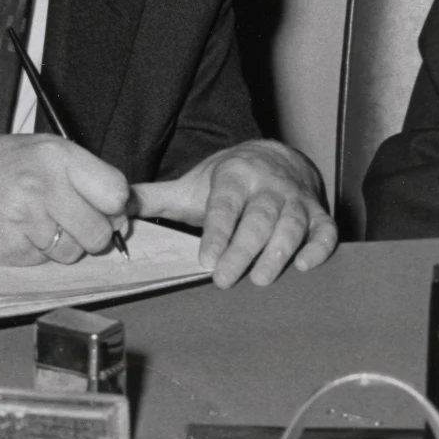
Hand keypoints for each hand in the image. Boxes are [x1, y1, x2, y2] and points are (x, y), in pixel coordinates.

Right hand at [0, 134, 131, 265]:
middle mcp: (44, 184)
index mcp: (57, 155)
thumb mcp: (39, 151)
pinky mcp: (10, 247)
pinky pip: (42, 261)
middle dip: (91, 235)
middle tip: (69, 221)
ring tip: (34, 222)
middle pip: (99, 232)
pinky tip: (15, 231)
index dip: (116, 208)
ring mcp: (26, 218)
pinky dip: (34, 252)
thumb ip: (83, 175)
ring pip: (73, 252)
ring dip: (61, 246)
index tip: (108, 210)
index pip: (116, 192)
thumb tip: (129, 207)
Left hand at [133, 140, 337, 286]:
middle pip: (259, 219)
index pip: (225, 205)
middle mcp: (269, 186)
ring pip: (292, 225)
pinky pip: (325, 232)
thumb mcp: (191, 185)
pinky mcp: (319, 215)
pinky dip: (319, 249)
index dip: (217, 232)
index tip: (206, 261)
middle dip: (244, 250)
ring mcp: (297, 201)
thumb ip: (154, 197)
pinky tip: (304, 267)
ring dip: (279, 252)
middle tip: (226, 280)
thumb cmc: (229, 181)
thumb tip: (113, 207)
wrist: (276, 158)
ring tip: (263, 279)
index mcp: (234, 176)